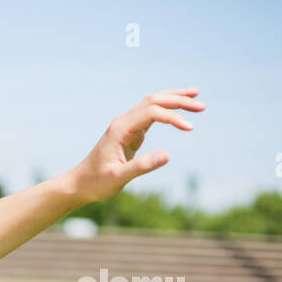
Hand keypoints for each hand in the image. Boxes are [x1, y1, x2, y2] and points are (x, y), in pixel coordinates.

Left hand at [64, 88, 204, 204]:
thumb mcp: (118, 178)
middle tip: (202, 106)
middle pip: (154, 100)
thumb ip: (141, 167)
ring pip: (152, 103)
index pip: (152, 112)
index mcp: (120, 129)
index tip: (190, 128)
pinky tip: (179, 109)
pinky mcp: (129, 132)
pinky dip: (167, 109)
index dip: (173, 117)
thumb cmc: (96, 183)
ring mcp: (126, 125)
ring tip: (196, 97)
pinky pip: (150, 113)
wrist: (79, 184)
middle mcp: (123, 122)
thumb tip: (168, 154)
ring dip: (174, 99)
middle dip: (178, 100)